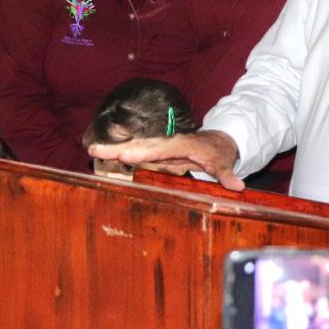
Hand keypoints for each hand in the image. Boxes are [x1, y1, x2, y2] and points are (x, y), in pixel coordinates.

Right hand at [88, 130, 243, 190]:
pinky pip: (135, 153)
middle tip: (95, 150)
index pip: (160, 149)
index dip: (144, 152)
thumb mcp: (224, 163)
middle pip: (140, 145)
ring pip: (134, 148)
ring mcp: (158, 147)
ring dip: (113, 150)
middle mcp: (166, 143)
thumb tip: (237, 186)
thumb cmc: (218, 153)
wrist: (216, 142)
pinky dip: (118, 154)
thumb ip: (227, 174)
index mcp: (181, 144)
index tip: (126, 155)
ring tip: (91, 151)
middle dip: (118, 148)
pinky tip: (102, 156)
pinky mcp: (154, 153)